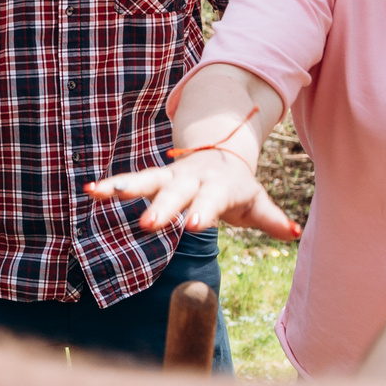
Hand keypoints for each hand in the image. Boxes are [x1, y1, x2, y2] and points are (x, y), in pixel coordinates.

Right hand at [87, 149, 301, 240]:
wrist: (220, 152)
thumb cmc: (238, 187)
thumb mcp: (256, 202)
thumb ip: (273, 220)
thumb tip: (296, 233)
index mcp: (219, 186)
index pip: (212, 200)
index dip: (203, 211)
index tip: (193, 225)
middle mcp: (192, 179)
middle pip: (175, 193)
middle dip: (162, 208)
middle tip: (148, 225)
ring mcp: (170, 177)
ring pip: (146, 180)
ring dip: (124, 187)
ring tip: (99, 193)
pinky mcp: (153, 178)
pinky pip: (129, 181)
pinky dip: (110, 186)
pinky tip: (89, 191)